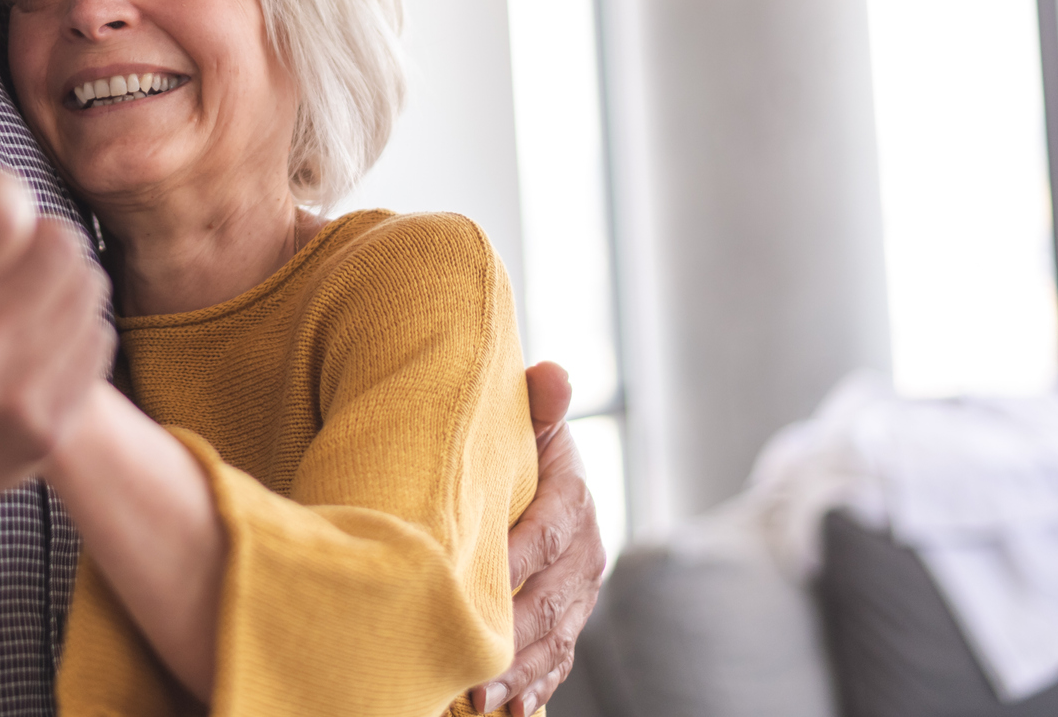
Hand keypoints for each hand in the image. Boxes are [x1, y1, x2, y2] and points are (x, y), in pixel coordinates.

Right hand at [0, 73, 114, 509]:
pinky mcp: (44, 431)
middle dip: (29, 231)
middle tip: (2, 244)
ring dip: (55, 274)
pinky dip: (70, 324)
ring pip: (86, 285)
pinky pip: (97, 338)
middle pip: (58, 241)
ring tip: (14, 284)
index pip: (8, 213)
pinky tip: (29, 329)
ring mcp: (11, 404)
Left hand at [473, 361, 606, 715]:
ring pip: (554, 638)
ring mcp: (576, 593)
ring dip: (521, 672)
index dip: (514, 561)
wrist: (521, 468)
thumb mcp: (522, 417)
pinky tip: (507, 710)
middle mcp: (584, 551)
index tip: (473, 582)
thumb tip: (553, 374)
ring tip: (482, 698)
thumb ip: (537, 402)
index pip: (546, 533)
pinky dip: (535, 685)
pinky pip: (556, 659)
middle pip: (550, 600)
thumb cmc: (511, 442)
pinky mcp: (566, 621)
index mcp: (572, 498)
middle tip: (473, 663)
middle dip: (514, 637)